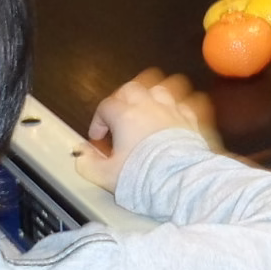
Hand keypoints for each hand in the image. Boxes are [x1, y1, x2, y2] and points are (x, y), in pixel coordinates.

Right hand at [76, 69, 215, 190]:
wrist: (179, 180)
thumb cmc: (144, 176)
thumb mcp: (106, 175)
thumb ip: (88, 163)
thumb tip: (81, 156)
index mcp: (125, 116)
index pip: (105, 107)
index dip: (98, 120)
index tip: (98, 137)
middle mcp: (149, 107)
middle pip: (130, 89)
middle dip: (121, 100)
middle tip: (117, 117)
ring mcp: (171, 111)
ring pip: (158, 90)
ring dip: (149, 97)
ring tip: (144, 110)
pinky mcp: (189, 120)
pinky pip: (182, 104)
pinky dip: (174, 108)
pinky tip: (171, 118)